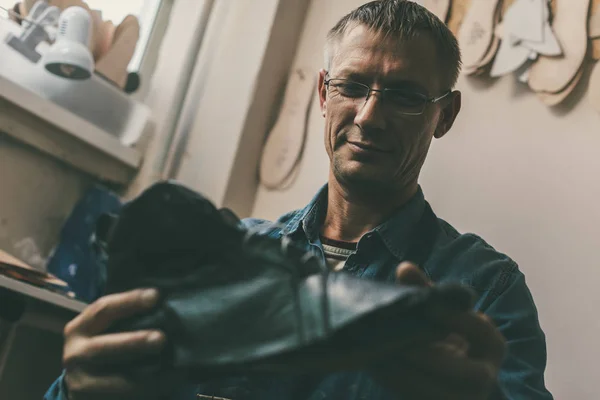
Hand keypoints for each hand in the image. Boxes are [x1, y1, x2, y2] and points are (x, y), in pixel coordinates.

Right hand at [62, 288, 172, 399]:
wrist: (87, 383)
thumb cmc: (108, 345)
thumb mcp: (108, 329)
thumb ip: (128, 317)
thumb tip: (162, 303)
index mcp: (80, 328)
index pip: (104, 309)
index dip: (129, 301)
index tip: (156, 296)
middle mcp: (75, 353)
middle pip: (104, 347)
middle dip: (134, 343)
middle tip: (161, 339)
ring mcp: (80, 381)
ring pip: (114, 378)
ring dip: (143, 374)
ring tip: (169, 367)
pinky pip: (120, 397)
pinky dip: (144, 390)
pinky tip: (164, 383)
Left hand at [372, 262, 505, 399]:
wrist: (444, 373)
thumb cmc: (441, 332)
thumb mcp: (440, 312)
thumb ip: (426, 290)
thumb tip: (404, 268)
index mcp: (492, 346)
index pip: (482, 331)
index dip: (457, 319)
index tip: (429, 307)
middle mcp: (486, 377)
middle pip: (472, 375)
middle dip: (433, 357)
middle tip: (399, 339)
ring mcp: (464, 397)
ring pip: (443, 394)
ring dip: (408, 374)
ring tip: (380, 351)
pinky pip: (418, 398)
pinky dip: (396, 382)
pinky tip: (376, 364)